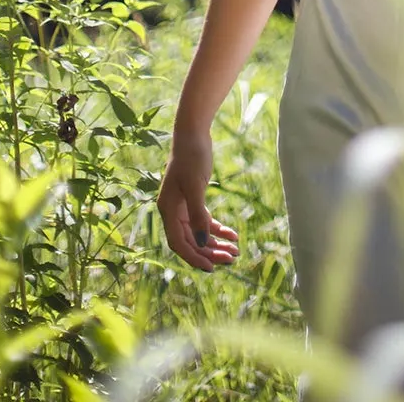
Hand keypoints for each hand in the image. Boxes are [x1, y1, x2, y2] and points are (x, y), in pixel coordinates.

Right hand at [156, 126, 239, 272]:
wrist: (192, 134)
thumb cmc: (191, 156)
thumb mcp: (195, 185)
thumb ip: (197, 214)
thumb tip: (202, 241)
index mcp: (168, 210)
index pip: (179, 243)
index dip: (194, 257)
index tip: (212, 268)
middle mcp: (173, 211)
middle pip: (190, 241)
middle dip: (210, 252)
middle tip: (231, 260)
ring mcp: (182, 206)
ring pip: (199, 233)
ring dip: (216, 244)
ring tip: (235, 252)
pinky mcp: (194, 199)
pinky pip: (204, 220)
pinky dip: (218, 229)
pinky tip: (234, 235)